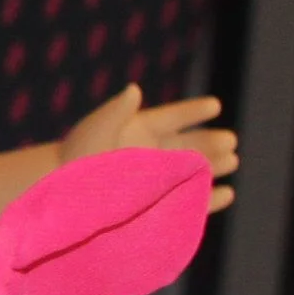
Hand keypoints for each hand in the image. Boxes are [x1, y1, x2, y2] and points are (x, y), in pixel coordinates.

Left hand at [58, 84, 239, 211]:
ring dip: (213, 165)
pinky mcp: (158, 204)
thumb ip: (117, 111)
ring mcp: (155, 179)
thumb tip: (134, 89)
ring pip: (191, 170)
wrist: (61, 194)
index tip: (215, 105)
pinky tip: (226, 193)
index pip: (171, 118)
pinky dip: (209, 198)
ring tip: (232, 160)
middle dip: (210, 141)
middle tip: (231, 140)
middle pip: (187, 144)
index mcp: (137, 131)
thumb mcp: (96, 130)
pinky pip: (190, 200)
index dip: (193, 111)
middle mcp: (149, 153)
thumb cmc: (74, 158)